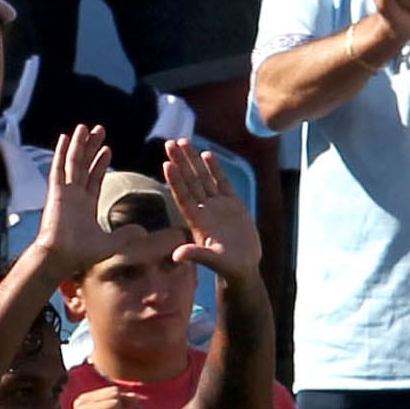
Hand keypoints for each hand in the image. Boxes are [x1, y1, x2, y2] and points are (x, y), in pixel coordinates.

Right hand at [32, 122, 121, 276]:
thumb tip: (143, 231)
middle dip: (91, 148)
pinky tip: (66, 137)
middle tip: (99, 130)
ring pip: (73, 162)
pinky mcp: (56, 191)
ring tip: (85, 127)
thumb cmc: (81, 254)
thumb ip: (125, 235)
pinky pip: (59, 168)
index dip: (100, 164)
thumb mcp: (110, 244)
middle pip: (83, 166)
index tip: (107, 149)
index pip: (93, 179)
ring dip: (79, 144)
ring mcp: (64, 192)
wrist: (60, 258)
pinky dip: (62, 152)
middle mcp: (74, 196)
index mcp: (85, 206)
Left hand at [162, 137, 261, 285]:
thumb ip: (196, 254)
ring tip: (183, 141)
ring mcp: (218, 205)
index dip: (175, 181)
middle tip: (169, 143)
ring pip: (203, 178)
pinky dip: (214, 168)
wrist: (242, 267)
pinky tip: (206, 154)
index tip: (166, 164)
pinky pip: (221, 182)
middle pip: (189, 181)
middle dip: (180, 162)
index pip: (183, 197)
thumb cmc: (227, 267)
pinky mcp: (233, 203)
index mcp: (197, 221)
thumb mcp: (212, 260)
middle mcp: (205, 210)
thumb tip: (177, 255)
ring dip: (193, 160)